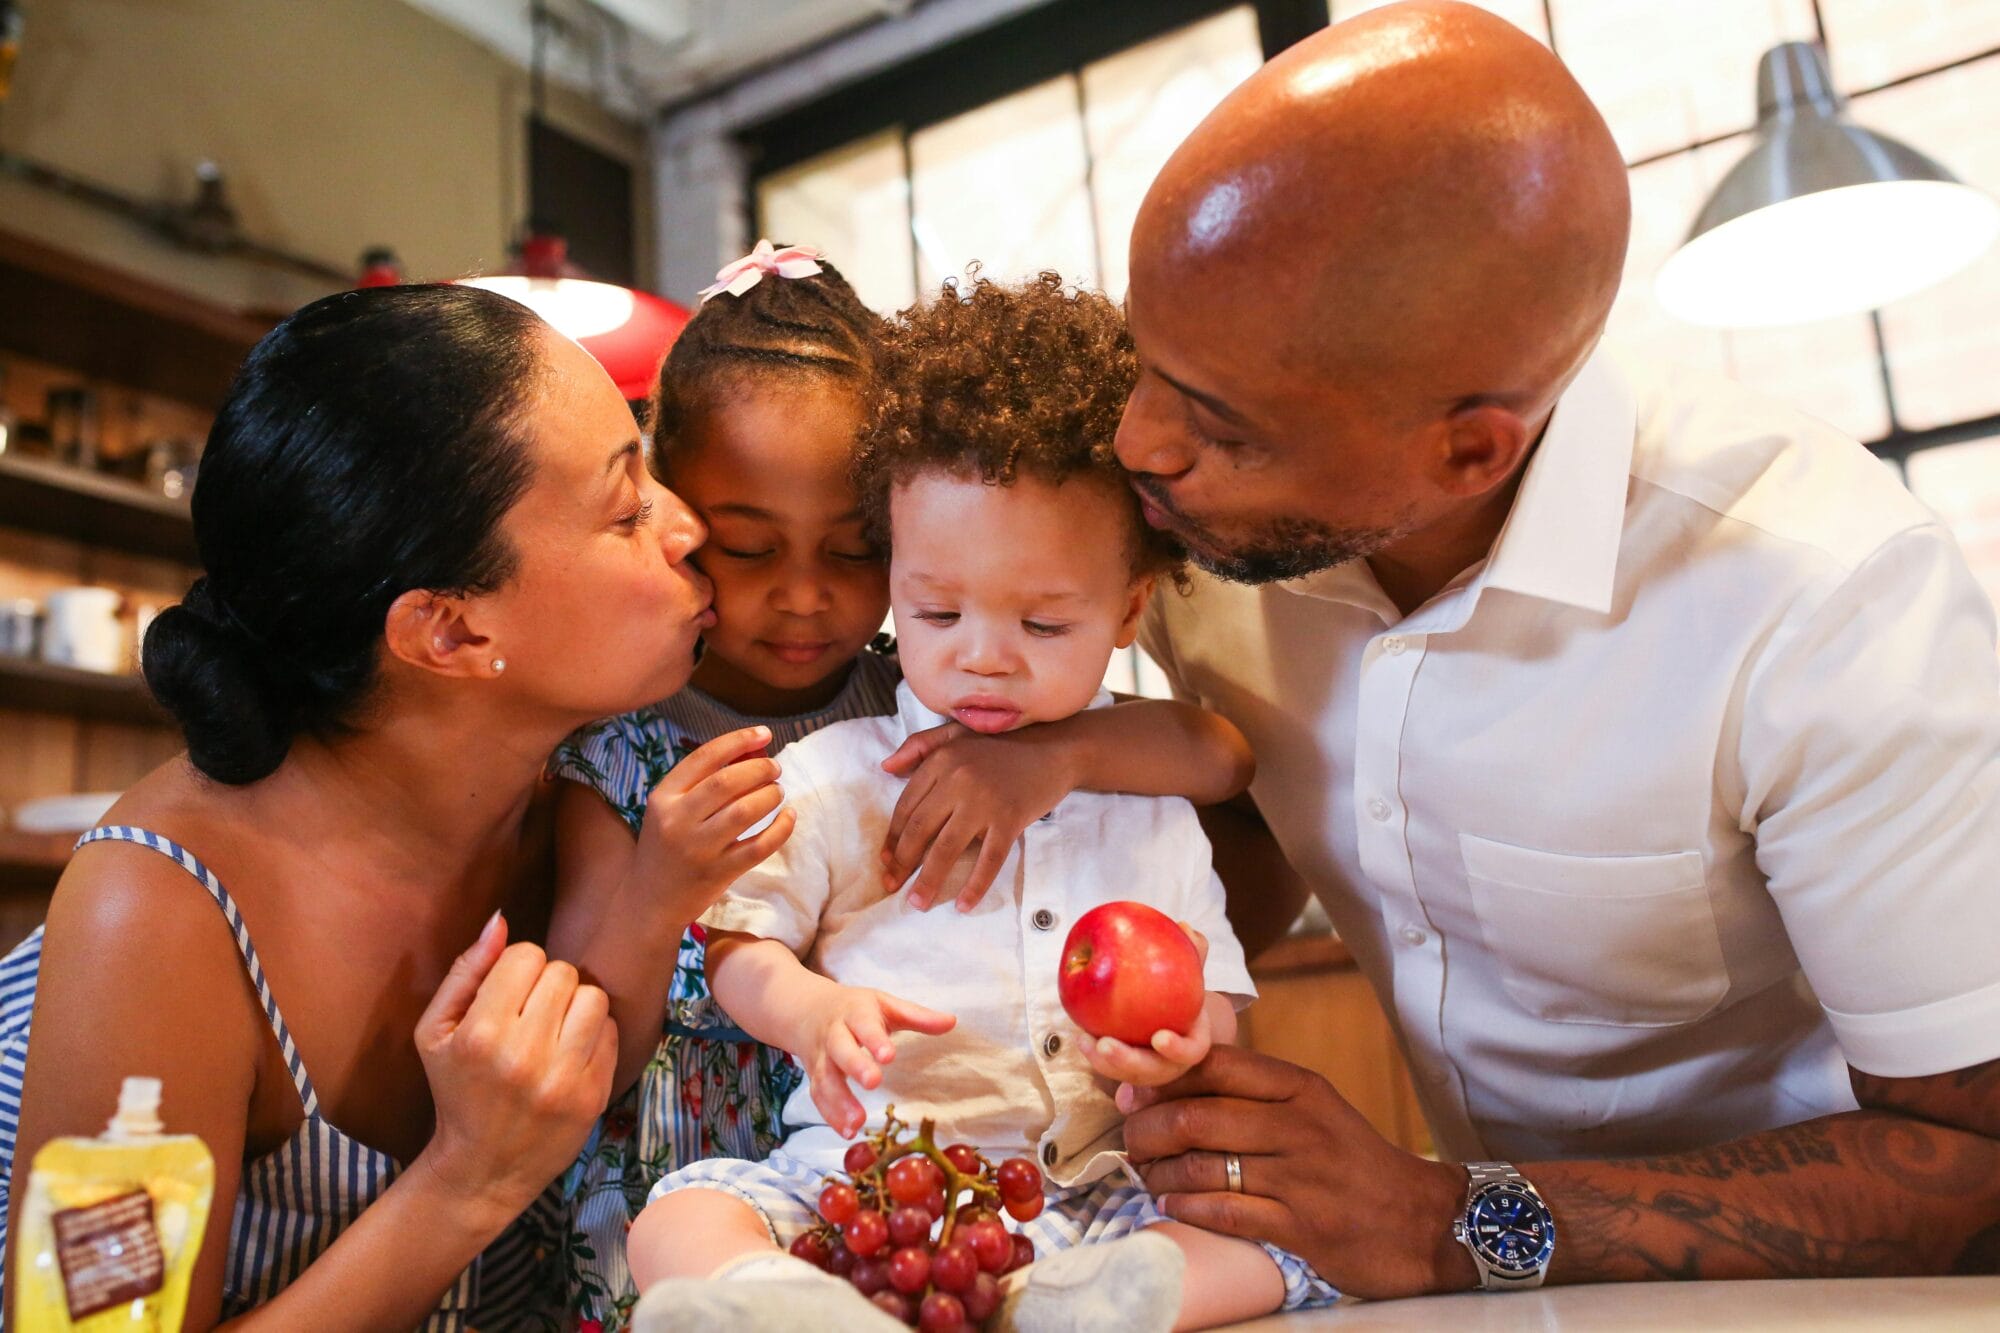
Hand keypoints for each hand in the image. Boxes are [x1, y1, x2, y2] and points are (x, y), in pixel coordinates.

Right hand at [414, 913, 618, 1220]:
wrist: (482, 1169)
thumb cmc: (455, 1091)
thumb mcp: (435, 1033)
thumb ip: (465, 971)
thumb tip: (499, 920)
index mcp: (480, 1034)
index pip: (525, 955)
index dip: (516, 968)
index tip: (508, 993)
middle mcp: (524, 1055)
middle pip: (563, 972)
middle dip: (547, 986)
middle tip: (531, 1014)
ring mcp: (563, 1078)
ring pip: (594, 997)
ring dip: (576, 1006)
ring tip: (554, 1029)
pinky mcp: (592, 1096)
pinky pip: (610, 1032)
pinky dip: (594, 1035)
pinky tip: (569, 1053)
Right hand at [640, 725, 793, 922]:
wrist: (649, 900)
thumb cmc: (666, 846)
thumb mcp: (669, 810)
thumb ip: (701, 782)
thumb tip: (752, 750)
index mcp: (663, 797)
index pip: (705, 757)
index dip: (738, 740)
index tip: (764, 733)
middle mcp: (678, 821)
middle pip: (728, 781)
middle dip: (760, 768)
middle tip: (775, 768)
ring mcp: (698, 849)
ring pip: (746, 811)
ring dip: (770, 795)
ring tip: (777, 792)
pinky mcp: (719, 873)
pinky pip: (760, 846)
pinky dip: (781, 828)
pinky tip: (788, 816)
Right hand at [804, 985, 955, 1136]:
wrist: (807, 1010)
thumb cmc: (855, 1009)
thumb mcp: (885, 1004)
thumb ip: (917, 1016)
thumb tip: (951, 1022)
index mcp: (855, 1013)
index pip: (864, 1025)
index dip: (875, 1040)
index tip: (889, 1055)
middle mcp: (834, 1035)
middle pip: (840, 1050)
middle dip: (855, 1066)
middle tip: (873, 1082)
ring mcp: (821, 1057)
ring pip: (825, 1078)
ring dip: (839, 1102)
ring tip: (858, 1123)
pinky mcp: (815, 1076)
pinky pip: (818, 1096)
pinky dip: (830, 1115)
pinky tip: (847, 1132)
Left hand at [878, 721, 1072, 910]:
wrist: (1055, 748)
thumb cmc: (1003, 745)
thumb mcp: (956, 734)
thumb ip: (919, 746)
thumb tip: (886, 768)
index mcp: (941, 760)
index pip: (907, 806)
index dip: (893, 838)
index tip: (887, 862)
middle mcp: (958, 779)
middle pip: (920, 830)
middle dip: (903, 863)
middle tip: (893, 886)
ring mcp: (985, 801)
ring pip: (947, 848)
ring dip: (929, 880)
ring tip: (918, 902)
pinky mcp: (1010, 818)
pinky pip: (988, 859)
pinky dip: (975, 885)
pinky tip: (964, 904)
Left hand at [1085, 924, 1215, 1088]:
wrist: (1174, 1014)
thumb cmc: (1184, 989)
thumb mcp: (1191, 971)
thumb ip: (1192, 951)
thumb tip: (1184, 926)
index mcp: (1193, 1042)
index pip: (1191, 1051)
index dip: (1177, 1048)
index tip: (1159, 1037)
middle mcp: (1171, 1064)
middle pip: (1152, 1071)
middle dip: (1127, 1061)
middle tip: (1106, 1044)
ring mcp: (1148, 1070)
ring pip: (1126, 1074)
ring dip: (1103, 1062)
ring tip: (1084, 1040)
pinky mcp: (1126, 1070)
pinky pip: (1109, 1066)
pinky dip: (1093, 1053)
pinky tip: (1078, 1035)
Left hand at [1122, 1045, 1474, 1299]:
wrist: (1422, 1222)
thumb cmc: (1354, 1162)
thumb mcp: (1314, 1109)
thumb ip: (1253, 1095)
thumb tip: (1171, 1084)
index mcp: (1300, 1088)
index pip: (1215, 1065)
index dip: (1161, 1078)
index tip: (1132, 1092)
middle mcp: (1299, 1125)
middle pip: (1195, 1117)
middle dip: (1146, 1131)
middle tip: (1131, 1141)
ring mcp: (1300, 1177)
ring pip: (1202, 1166)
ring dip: (1159, 1174)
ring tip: (1146, 1176)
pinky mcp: (1301, 1226)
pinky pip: (1224, 1212)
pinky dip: (1186, 1208)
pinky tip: (1171, 1206)